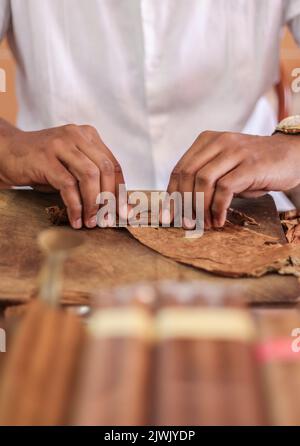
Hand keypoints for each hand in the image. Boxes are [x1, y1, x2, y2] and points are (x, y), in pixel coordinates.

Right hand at [0, 121, 124, 228]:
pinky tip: (75, 219)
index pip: (113, 164)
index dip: (121, 190)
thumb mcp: (71, 166)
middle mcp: (77, 135)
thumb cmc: (42, 164)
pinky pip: (68, 185)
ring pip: (89, 176)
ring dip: (93, 203)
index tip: (124, 212)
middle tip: (107, 220)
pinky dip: (75, 205)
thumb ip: (92, 178)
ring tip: (91, 222)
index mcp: (88, 135)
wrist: (7, 152)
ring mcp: (60, 144)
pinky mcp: (45, 157)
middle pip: (105, 169)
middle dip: (109, 198)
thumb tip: (115, 206)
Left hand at [167, 131, 299, 227]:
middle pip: (187, 175)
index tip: (167, 216)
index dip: (171, 195)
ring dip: (200, 208)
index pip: (179, 169)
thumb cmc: (254, 167)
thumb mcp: (225, 168)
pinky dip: (218, 209)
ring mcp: (235, 151)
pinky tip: (219, 220)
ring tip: (203, 225)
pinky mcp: (250, 165)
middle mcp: (219, 141)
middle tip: (186, 224)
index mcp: (207, 140)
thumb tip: (181, 207)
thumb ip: (204, 180)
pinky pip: (225, 189)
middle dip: (183, 204)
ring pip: (203, 181)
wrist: (291, 155)